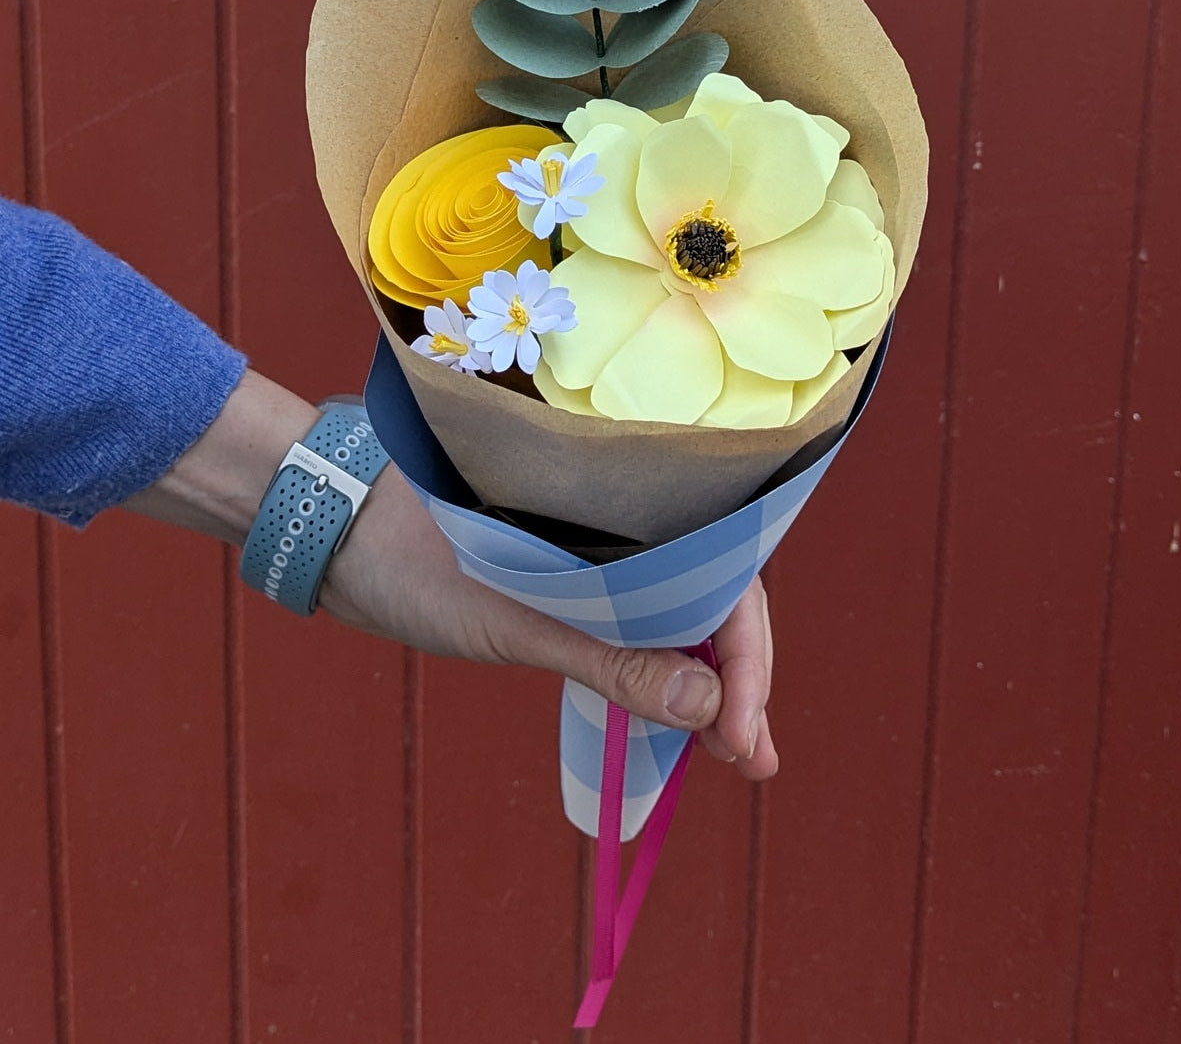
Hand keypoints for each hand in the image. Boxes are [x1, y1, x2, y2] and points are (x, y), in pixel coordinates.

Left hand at [322, 466, 777, 779]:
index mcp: (623, 505)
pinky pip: (640, 619)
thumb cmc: (415, 565)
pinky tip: (680, 711)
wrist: (340, 532)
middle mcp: (624, 522)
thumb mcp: (517, 623)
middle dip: (740, 682)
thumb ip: (612, 661)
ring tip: (733, 753)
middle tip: (753, 762)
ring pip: (682, 612)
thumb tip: (709, 709)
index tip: (743, 740)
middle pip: (716, 598)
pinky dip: (664, 667)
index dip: (746, 665)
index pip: (724, 582)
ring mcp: (600, 552)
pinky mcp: (573, 580)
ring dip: (710, 680)